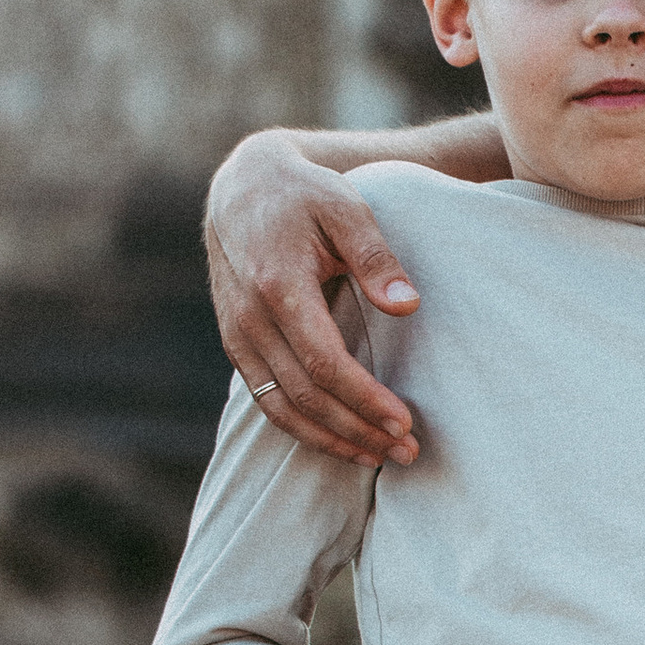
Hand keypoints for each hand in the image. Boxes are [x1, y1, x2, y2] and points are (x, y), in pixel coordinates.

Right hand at [207, 132, 421, 469]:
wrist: (245, 186)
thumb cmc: (305, 196)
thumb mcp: (347, 210)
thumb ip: (377, 258)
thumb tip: (408, 306)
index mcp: (278, 285)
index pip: (323, 362)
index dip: (364, 399)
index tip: (405, 422)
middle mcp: (249, 316)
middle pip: (306, 395)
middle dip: (359, 429)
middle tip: (409, 452)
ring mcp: (237, 334)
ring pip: (282, 408)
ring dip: (333, 440)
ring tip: (382, 458)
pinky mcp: (236, 345)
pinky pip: (267, 401)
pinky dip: (305, 430)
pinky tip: (344, 443)